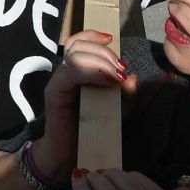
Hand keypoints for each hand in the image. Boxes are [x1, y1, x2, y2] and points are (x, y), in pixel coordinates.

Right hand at [32, 31, 133, 183]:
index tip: (112, 39)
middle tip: (121, 69)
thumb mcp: (115, 111)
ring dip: (100, 61)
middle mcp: (64, 73)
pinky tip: (106, 82)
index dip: (93, 35)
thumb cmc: (90, 132)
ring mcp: (58, 82)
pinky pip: (71, 74)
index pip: (78, 42)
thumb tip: (134, 78)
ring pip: (75, 56)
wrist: (69, 155)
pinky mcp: (54, 93)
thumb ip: (125, 95)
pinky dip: (91, 73)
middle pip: (79, 45)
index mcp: (75, 72)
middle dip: (104, 52)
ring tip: (116, 76)